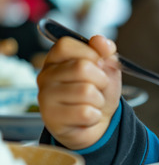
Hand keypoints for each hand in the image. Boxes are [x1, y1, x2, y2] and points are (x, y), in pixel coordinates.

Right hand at [37, 35, 120, 149]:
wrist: (97, 123)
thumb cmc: (99, 91)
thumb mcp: (107, 68)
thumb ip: (105, 51)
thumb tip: (100, 41)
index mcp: (55, 59)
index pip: (66, 45)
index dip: (91, 54)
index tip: (99, 64)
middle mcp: (45, 75)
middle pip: (82, 67)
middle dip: (101, 80)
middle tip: (98, 88)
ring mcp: (45, 97)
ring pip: (86, 92)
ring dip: (99, 100)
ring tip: (92, 103)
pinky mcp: (52, 118)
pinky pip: (86, 113)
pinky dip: (95, 115)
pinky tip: (87, 117)